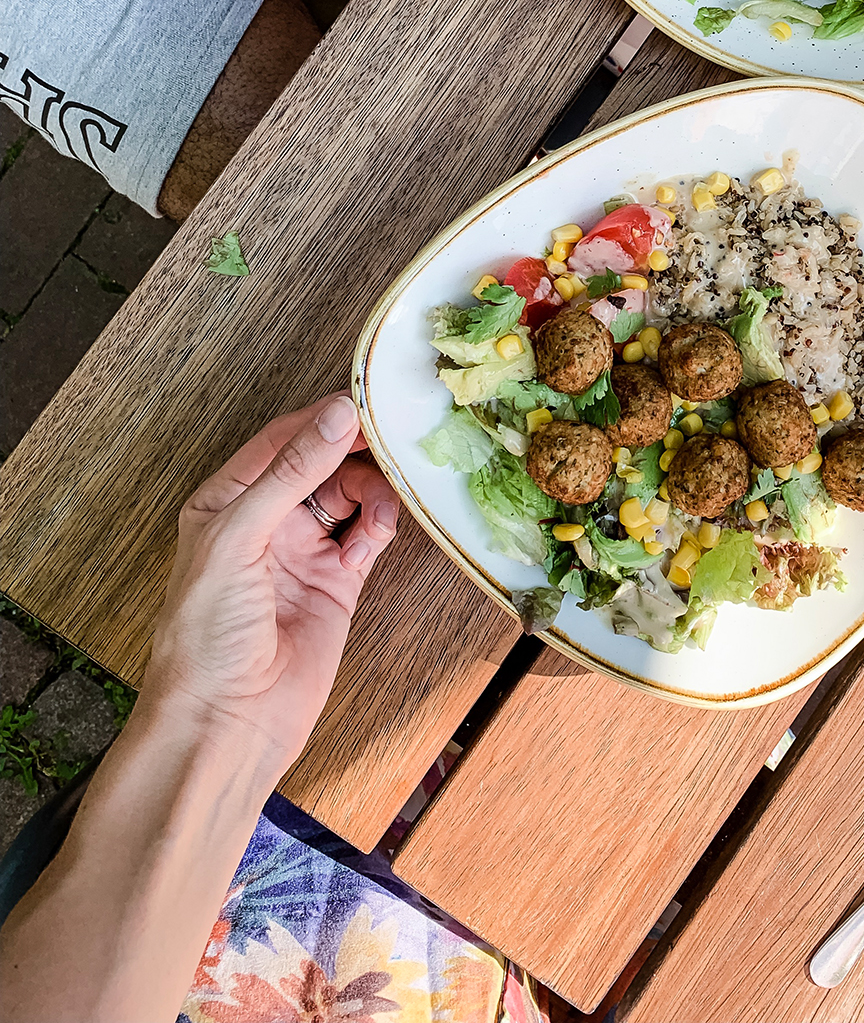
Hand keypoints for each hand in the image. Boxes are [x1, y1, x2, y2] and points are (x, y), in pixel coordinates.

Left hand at [142, 393, 399, 770]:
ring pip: (352, 496)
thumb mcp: (238, 538)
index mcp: (228, 501)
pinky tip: (376, 534)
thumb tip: (337, 415)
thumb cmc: (206, 634)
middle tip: (391, 447)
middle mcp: (268, 521)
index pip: (282, 439)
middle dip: (356, 453)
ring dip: (373, 493)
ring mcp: (304, 552)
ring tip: (378, 512)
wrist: (227, 724)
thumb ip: (291, 473)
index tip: (365, 404)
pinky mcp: (337, 584)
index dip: (322, 419)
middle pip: (324, 463)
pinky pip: (368, 536)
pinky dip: (380, 527)